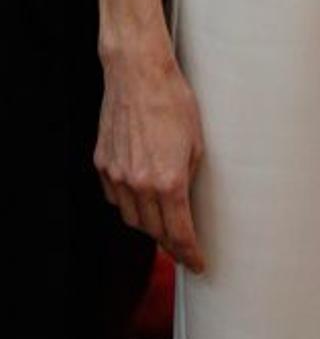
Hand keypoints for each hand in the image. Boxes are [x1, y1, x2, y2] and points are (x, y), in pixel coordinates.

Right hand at [95, 41, 205, 272]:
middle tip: (183, 245)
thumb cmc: (174, 101)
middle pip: (154, 231)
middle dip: (171, 242)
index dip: (190, 254)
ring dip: (148, 224)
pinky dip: (128, 202)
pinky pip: (115, 197)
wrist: (138, 74)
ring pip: (131, 218)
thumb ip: (190, 176)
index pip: (179, 233)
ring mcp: (117, 175)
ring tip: (163, 220)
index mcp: (169, 181)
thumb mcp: (198, 141)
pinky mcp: (102, 164)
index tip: (197, 264)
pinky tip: (140, 195)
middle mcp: (140, 183)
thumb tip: (186, 199)